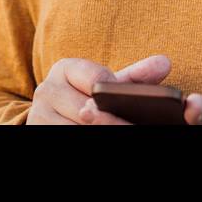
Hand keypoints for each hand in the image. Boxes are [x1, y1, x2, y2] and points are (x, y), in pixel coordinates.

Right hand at [26, 54, 171, 123]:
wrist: (55, 115)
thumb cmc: (88, 96)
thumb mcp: (107, 85)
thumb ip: (134, 76)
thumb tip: (165, 62)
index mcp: (65, 69)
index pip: (96, 79)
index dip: (115, 92)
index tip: (133, 102)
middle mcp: (46, 90)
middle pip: (87, 110)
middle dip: (112, 122)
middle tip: (133, 127)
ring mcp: (39, 115)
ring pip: (76, 129)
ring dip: (101, 131)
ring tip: (123, 130)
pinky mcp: (37, 132)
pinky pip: (63, 137)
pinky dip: (85, 139)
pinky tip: (103, 137)